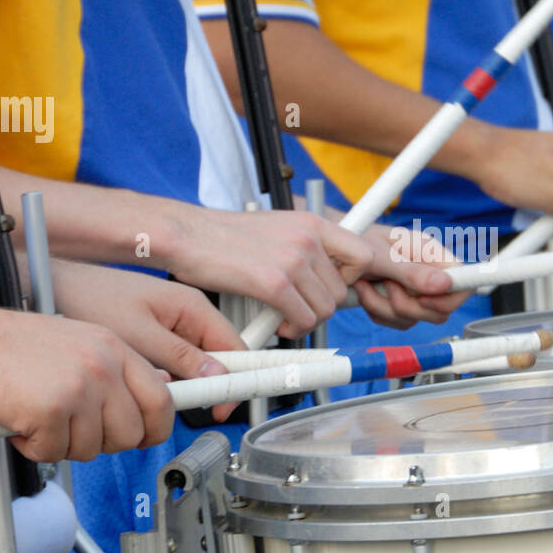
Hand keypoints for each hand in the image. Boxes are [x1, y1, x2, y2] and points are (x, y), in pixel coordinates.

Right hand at [0, 308, 174, 462]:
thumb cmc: (8, 346)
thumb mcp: (76, 342)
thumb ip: (115, 368)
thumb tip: (157, 390)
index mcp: (113, 347)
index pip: (161, 399)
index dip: (155, 427)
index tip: (146, 437)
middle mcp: (102, 365)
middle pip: (131, 433)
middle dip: (102, 443)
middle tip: (71, 430)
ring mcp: (79, 388)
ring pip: (93, 449)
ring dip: (62, 444)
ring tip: (38, 417)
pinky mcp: (51, 411)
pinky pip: (55, 453)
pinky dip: (33, 448)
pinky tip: (19, 423)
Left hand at [50, 259, 244, 421]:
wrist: (55, 287)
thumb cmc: (92, 298)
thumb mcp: (139, 334)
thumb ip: (180, 355)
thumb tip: (215, 376)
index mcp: (192, 306)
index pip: (234, 347)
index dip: (234, 380)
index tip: (221, 407)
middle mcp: (188, 313)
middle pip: (217, 358)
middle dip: (203, 386)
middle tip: (180, 405)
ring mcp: (173, 323)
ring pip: (194, 364)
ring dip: (181, 383)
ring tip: (153, 392)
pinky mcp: (157, 333)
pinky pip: (174, 361)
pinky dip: (164, 377)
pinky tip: (143, 383)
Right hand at [160, 208, 374, 338]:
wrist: (189, 235)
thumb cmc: (227, 236)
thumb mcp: (278, 228)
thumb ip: (306, 247)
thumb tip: (328, 277)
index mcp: (312, 224)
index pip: (363, 254)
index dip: (352, 278)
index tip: (330, 286)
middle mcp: (308, 239)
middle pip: (340, 291)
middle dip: (320, 307)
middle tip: (297, 308)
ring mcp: (292, 260)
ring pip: (324, 310)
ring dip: (305, 320)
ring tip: (284, 316)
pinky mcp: (273, 283)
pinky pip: (303, 319)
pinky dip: (292, 328)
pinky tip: (274, 322)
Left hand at [353, 224, 471, 329]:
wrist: (330, 250)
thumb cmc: (354, 239)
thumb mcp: (380, 253)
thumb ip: (411, 271)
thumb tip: (444, 284)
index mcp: (429, 252)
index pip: (464, 280)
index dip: (452, 297)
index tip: (424, 297)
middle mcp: (425, 272)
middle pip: (441, 310)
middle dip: (410, 306)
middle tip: (387, 288)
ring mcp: (412, 290)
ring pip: (415, 319)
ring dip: (386, 307)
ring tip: (367, 284)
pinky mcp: (397, 304)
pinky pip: (397, 322)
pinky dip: (377, 311)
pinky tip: (365, 292)